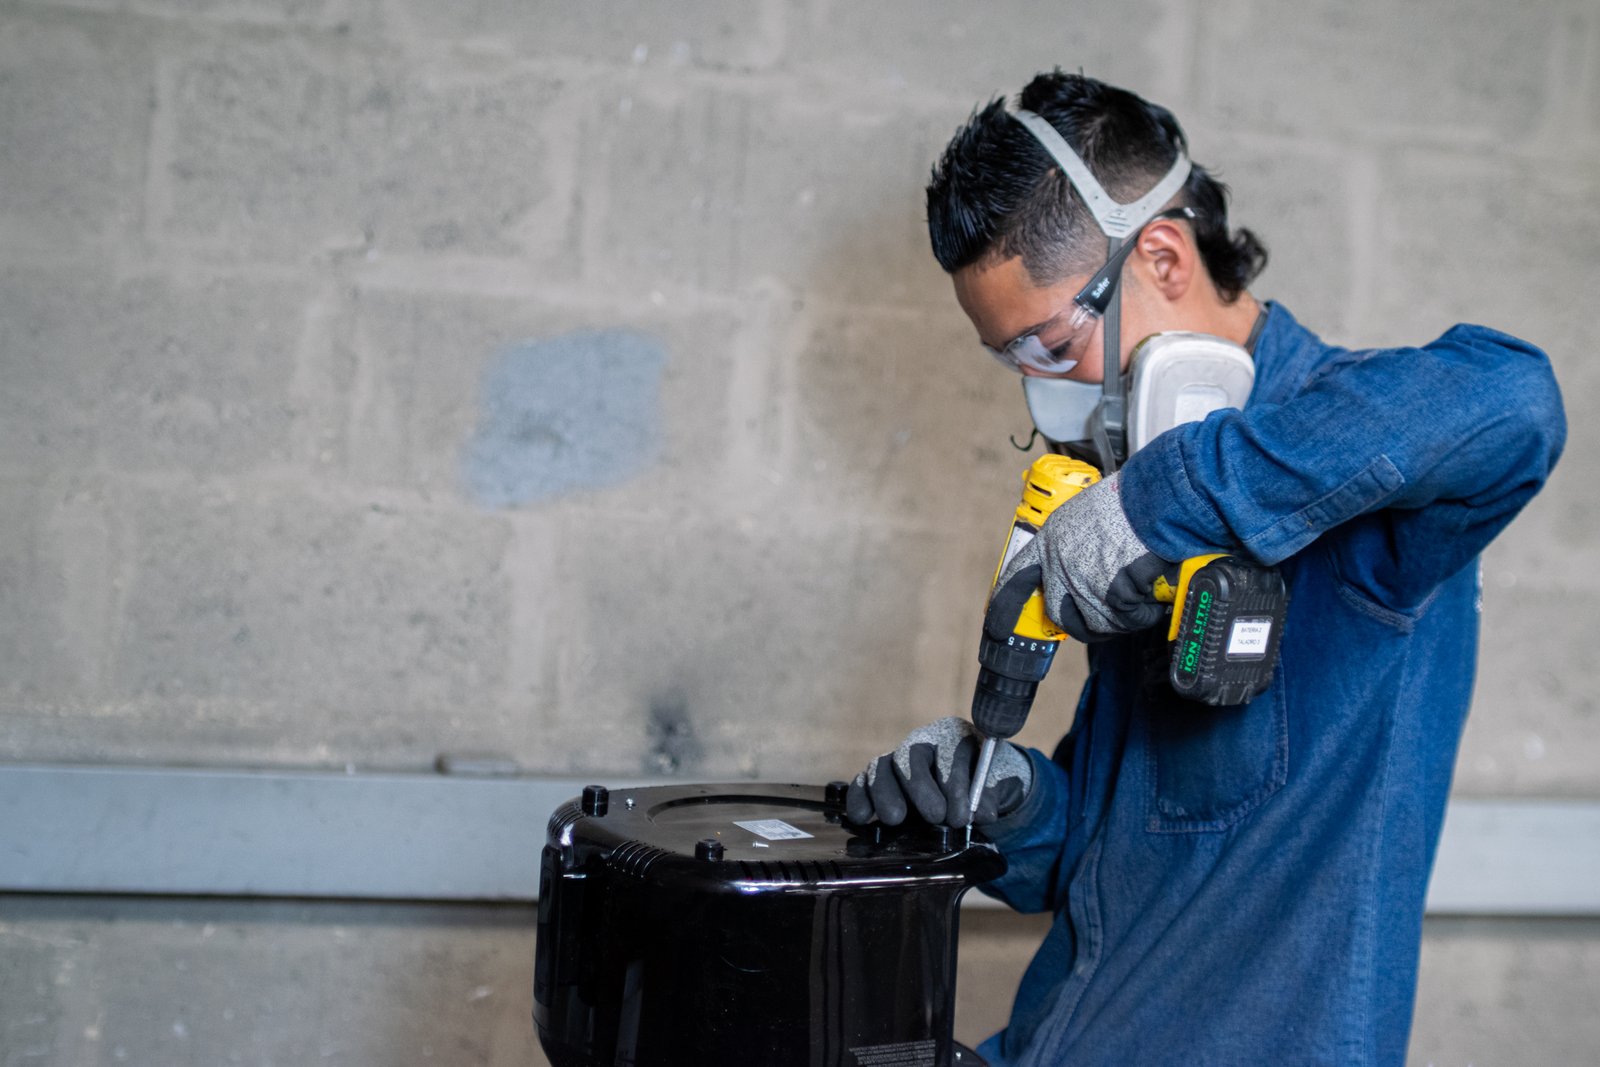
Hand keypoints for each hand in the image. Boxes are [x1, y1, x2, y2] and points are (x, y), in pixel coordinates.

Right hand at [846, 716, 1032, 827]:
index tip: (962, 817)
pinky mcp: (878, 777)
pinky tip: (861, 818)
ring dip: (886, 793)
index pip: (949, 751)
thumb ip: (991, 794)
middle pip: (911, 755)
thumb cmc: (984, 782)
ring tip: (895, 819)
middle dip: (921, 787)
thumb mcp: (998, 783)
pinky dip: (859, 797)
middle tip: (935, 817)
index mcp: (955, 735)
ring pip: (882, 766)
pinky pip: (862, 781)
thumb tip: (982, 813)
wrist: (971, 787)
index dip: (955, 784)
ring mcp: (897, 758)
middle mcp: (922, 741)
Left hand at [996, 470, 1170, 641]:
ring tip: (1138, 599)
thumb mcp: (1083, 513)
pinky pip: (1128, 620)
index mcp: (1050, 542)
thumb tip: (1084, 561)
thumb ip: (1074, 542)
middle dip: (1080, 622)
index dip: (1005, 605)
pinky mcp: (1112, 596)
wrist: (1153, 500)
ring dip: (1120, 618)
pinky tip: (1151, 598)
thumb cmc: (1128, 500)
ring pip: (1097, 622)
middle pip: (1059, 613)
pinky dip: (1143, 614)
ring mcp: (1084, 583)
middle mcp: (1060, 565)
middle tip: (1102, 617)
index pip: (1016, 578)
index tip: (997, 626)